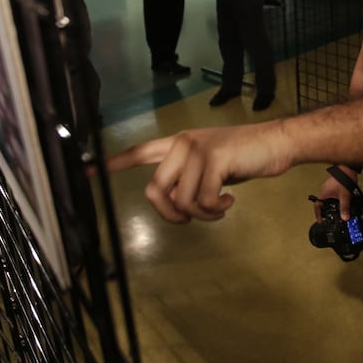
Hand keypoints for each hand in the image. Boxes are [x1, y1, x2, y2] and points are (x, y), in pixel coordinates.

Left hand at [104, 121, 290, 222]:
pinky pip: (202, 201)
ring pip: (180, 200)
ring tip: (219, 208)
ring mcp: (197, 150)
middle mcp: (182, 143)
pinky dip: (215, 211)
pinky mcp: (213, 159)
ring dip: (201, 215)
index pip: (139, 151)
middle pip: (155, 190)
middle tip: (192, 218)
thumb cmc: (245, 156)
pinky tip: (228, 203)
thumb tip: (176, 205)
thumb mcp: (210, 167)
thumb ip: (188, 180)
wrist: (275, 143)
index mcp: (178, 144)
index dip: (113, 163)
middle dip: (171, 214)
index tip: (86, 171)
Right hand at [313, 168, 357, 220]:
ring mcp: (328, 188)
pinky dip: (334, 201)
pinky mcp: (333, 186)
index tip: (321, 221)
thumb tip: (345, 218)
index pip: (317, 206)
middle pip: (322, 204)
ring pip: (327, 200)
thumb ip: (344, 208)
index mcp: (323, 194)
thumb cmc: (343, 180)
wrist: (348, 169)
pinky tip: (341, 203)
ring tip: (336, 212)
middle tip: (329, 218)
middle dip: (325, 211)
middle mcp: (324, 191)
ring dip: (331, 206)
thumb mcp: (344, 196)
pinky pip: (332, 196)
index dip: (318, 214)